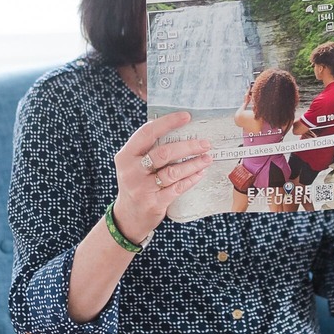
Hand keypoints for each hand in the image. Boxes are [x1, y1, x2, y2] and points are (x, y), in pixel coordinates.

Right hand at [112, 112, 212, 239]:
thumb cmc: (136, 184)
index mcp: (126, 156)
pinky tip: (200, 173)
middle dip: (188, 146)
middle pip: (163, 153)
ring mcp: (142, 188)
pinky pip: (177, 188)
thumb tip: (179, 130)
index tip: (186, 116)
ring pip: (172, 172)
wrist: (128, 217)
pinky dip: (190, 179)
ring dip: (193, 164)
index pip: (147, 133)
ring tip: (207, 158)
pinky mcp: (153, 203)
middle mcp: (132, 171)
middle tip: (205, 143)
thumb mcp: (134, 165)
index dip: (167, 123)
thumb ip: (149, 149)